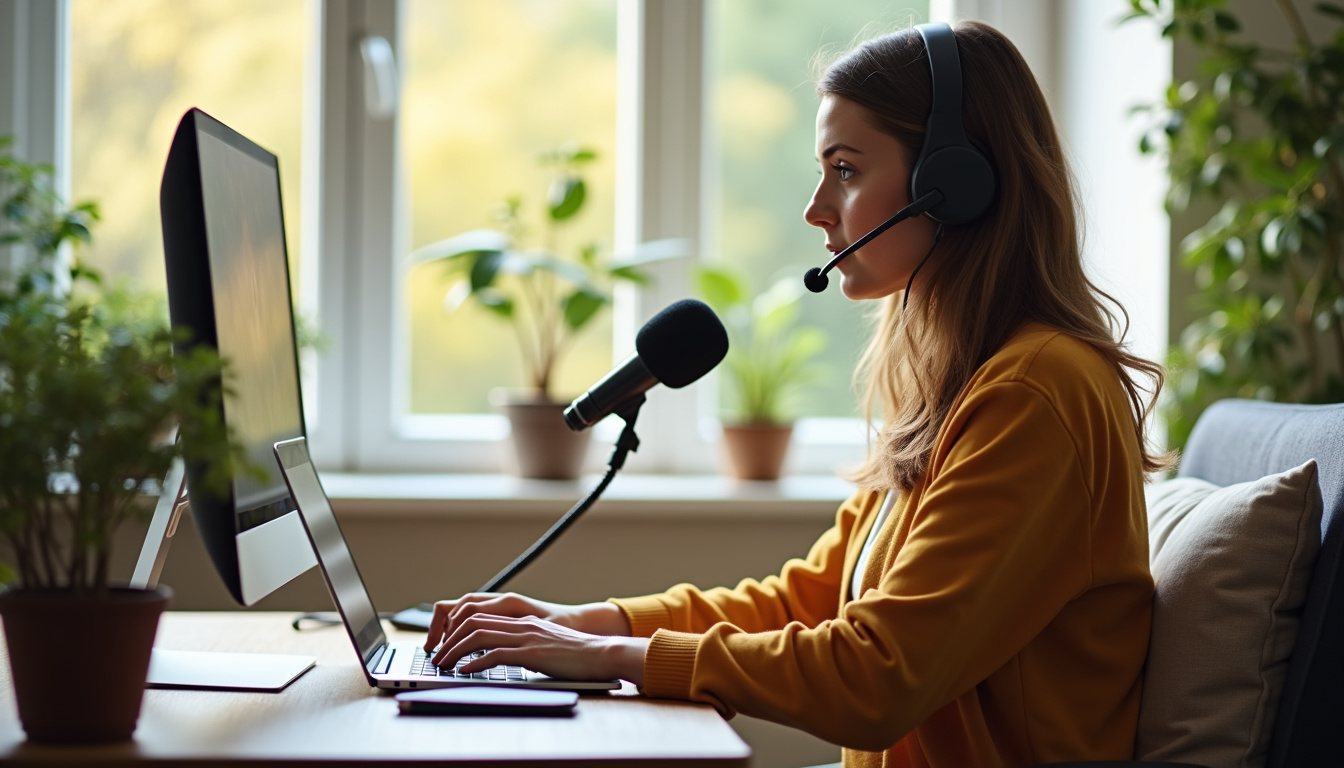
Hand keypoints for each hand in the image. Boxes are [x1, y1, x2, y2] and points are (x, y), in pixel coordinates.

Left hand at [424, 593, 629, 651]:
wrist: (600, 654)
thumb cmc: (574, 654)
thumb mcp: (543, 643)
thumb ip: (521, 644)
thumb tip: (496, 656)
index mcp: (521, 620)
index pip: (479, 616)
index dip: (456, 629)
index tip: (444, 645)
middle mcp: (520, 624)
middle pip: (472, 623)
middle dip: (448, 640)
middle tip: (437, 657)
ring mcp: (526, 637)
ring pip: (479, 636)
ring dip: (455, 651)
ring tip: (443, 665)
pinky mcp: (532, 653)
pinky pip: (495, 655)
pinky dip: (475, 663)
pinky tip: (464, 672)